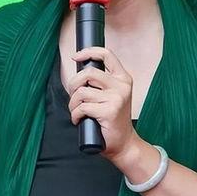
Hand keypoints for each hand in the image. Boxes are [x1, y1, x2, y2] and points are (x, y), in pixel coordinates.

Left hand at [68, 46, 137, 160]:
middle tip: (73, 96)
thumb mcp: (111, 96)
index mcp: (123, 78)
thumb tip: (79, 71)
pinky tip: (79, 120)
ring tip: (77, 111)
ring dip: (73, 104)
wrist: (123, 144)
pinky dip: (75, 115)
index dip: (89, 52)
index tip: (76, 56)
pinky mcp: (109, 111)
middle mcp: (122, 85)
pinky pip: (82, 107)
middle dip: (73, 84)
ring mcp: (117, 98)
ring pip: (82, 92)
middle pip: (88, 73)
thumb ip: (100, 83)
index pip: (107, 55)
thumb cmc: (112, 120)